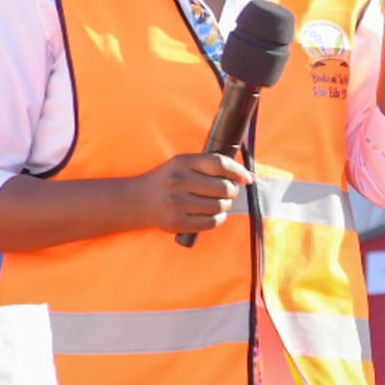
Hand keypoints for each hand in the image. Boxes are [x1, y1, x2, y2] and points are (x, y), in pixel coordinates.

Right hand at [130, 153, 253, 236]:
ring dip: (226, 206)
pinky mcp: (177, 222)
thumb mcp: (181, 165)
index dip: (238, 171)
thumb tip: (248, 175)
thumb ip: (210, 166)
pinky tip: (214, 214)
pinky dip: (218, 219)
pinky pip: (211, 222)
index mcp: (182, 162)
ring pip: (219, 206)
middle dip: (232, 191)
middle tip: (229, 192)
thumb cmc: (165, 181)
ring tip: (220, 203)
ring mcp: (177, 203)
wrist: (136, 200)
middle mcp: (179, 181)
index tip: (247, 178)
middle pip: (223, 188)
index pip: (219, 164)